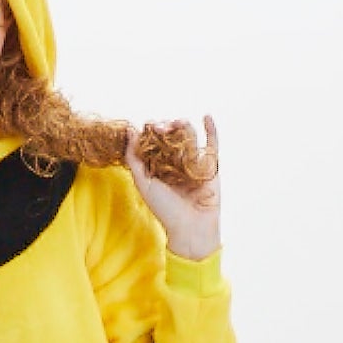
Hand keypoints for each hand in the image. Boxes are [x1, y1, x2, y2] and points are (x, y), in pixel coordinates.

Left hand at [125, 115, 221, 260]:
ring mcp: (193, 163)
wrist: (190, 226)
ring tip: (177, 122)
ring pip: (189, 137)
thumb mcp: (143, 184)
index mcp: (159, 167)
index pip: (154, 143)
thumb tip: (130, 132)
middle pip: (171, 136)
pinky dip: (211, 129)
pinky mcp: (210, 165)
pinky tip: (206, 116)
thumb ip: (134, 160)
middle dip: (165, 128)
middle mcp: (176, 163)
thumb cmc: (165, 210)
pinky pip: (212, 144)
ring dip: (182, 126)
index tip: (146, 126)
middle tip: (160, 127)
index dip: (150, 132)